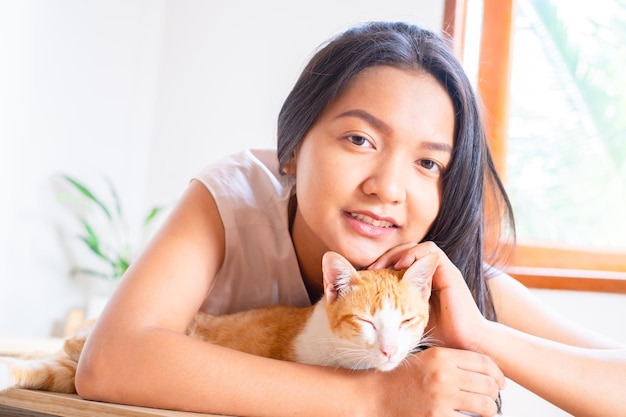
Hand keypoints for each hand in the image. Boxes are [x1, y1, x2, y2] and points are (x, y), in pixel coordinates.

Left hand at [368, 242, 488, 351]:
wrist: (465, 344)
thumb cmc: (440, 338)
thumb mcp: (409, 322)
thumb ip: (395, 311)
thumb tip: (366, 311)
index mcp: (421, 283)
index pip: (399, 262)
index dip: (381, 265)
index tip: (365, 277)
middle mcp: (431, 275)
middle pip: (405, 252)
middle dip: (385, 258)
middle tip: (370, 270)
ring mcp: (441, 272)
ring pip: (416, 247)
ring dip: (397, 254)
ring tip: (382, 268)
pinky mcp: (450, 273)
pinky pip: (431, 252)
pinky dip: (413, 254)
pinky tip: (399, 267)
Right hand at [369, 347, 503, 416]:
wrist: (375, 397)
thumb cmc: (401, 379)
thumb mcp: (425, 360)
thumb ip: (451, 361)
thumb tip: (485, 371)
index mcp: (441, 356)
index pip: (483, 362)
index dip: (498, 373)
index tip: (501, 382)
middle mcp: (444, 375)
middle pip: (488, 383)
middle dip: (495, 393)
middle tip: (492, 398)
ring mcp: (441, 398)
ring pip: (485, 405)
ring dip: (490, 410)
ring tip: (485, 411)